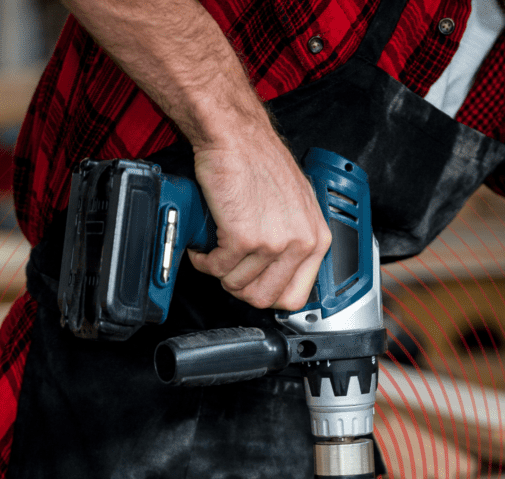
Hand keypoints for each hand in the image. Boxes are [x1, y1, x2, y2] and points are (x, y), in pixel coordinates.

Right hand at [188, 128, 331, 310]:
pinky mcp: (244, 238)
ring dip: (219, 272)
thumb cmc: (259, 162)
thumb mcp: (296, 206)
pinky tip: (205, 246)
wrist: (235, 136)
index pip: (296, 296)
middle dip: (240, 288)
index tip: (253, 286)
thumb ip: (295, 242)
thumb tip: (280, 274)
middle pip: (265, 299)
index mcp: (317, 238)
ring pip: (238, 286)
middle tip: (229, 269)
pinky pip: (217, 269)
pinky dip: (204, 261)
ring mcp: (273, 242)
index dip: (268, 294)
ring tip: (216, 251)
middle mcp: (300, 242)